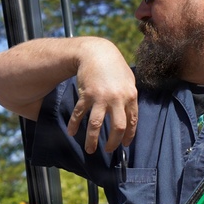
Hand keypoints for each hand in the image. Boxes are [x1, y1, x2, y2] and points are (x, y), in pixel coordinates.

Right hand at [65, 39, 137, 153]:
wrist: (96, 53)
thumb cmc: (114, 67)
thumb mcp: (128, 80)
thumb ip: (129, 97)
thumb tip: (130, 115)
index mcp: (130, 96)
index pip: (132, 122)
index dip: (128, 136)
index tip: (124, 145)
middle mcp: (117, 98)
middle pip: (117, 127)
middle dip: (112, 142)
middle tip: (107, 150)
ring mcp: (101, 97)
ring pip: (96, 125)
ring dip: (92, 140)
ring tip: (90, 150)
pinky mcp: (87, 95)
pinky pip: (80, 114)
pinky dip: (74, 124)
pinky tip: (71, 132)